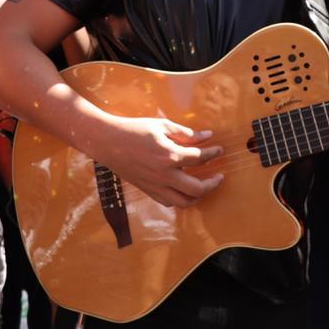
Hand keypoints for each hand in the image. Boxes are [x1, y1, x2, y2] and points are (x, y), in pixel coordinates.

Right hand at [89, 116, 223, 208]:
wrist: (108, 143)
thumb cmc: (135, 130)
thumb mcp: (162, 126)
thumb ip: (185, 133)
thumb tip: (206, 136)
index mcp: (170, 156)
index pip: (200, 157)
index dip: (213, 153)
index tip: (219, 150)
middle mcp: (165, 175)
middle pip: (197, 188)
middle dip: (212, 183)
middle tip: (218, 176)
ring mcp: (156, 186)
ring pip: (184, 202)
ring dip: (198, 196)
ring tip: (203, 187)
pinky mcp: (148, 191)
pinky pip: (169, 202)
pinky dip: (180, 199)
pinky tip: (184, 190)